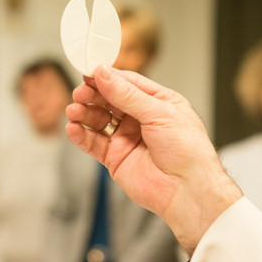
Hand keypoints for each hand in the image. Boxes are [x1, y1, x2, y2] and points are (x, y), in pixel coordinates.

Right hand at [65, 65, 242, 252]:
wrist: (187, 189)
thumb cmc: (188, 151)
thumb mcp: (159, 113)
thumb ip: (127, 94)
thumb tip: (104, 74)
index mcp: (157, 103)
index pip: (127, 83)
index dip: (107, 78)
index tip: (89, 72)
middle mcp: (141, 120)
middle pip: (109, 100)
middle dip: (92, 95)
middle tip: (79, 93)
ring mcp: (127, 139)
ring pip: (98, 121)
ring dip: (84, 114)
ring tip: (74, 111)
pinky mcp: (116, 159)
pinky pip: (94, 144)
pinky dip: (81, 135)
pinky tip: (73, 129)